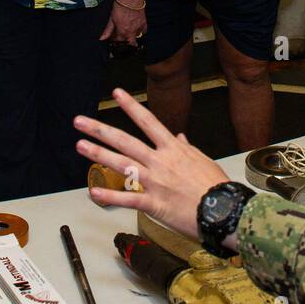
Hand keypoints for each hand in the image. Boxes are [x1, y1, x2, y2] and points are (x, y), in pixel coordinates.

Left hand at [74, 88, 228, 241]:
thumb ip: (187, 148)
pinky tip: (93, 191)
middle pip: (125, 141)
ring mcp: (155, 181)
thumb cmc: (216, 187)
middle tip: (80, 121)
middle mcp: (160, 161)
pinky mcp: (154, 203)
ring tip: (81, 145)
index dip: (131, 106)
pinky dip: (110, 196)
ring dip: (98, 154)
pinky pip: (128, 198)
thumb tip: (180, 137)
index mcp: (172, 149)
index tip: (117, 93)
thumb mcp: (203, 161)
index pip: (148, 121)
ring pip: (122, 164)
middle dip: (100, 129)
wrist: (224, 210)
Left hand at [101, 0, 146, 44]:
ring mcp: (138, 28)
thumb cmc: (120, 6)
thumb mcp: (111, 18)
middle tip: (122, 39)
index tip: (113, 38)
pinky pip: (144, 31)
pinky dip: (141, 31)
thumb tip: (102, 38)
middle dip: (126, 44)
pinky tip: (137, 29)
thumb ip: (107, 30)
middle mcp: (131, 32)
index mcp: (122, 31)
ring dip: (133, 37)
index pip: (118, 41)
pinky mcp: (144, 23)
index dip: (115, 40)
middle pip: (130, 43)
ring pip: (137, 38)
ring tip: (129, 33)